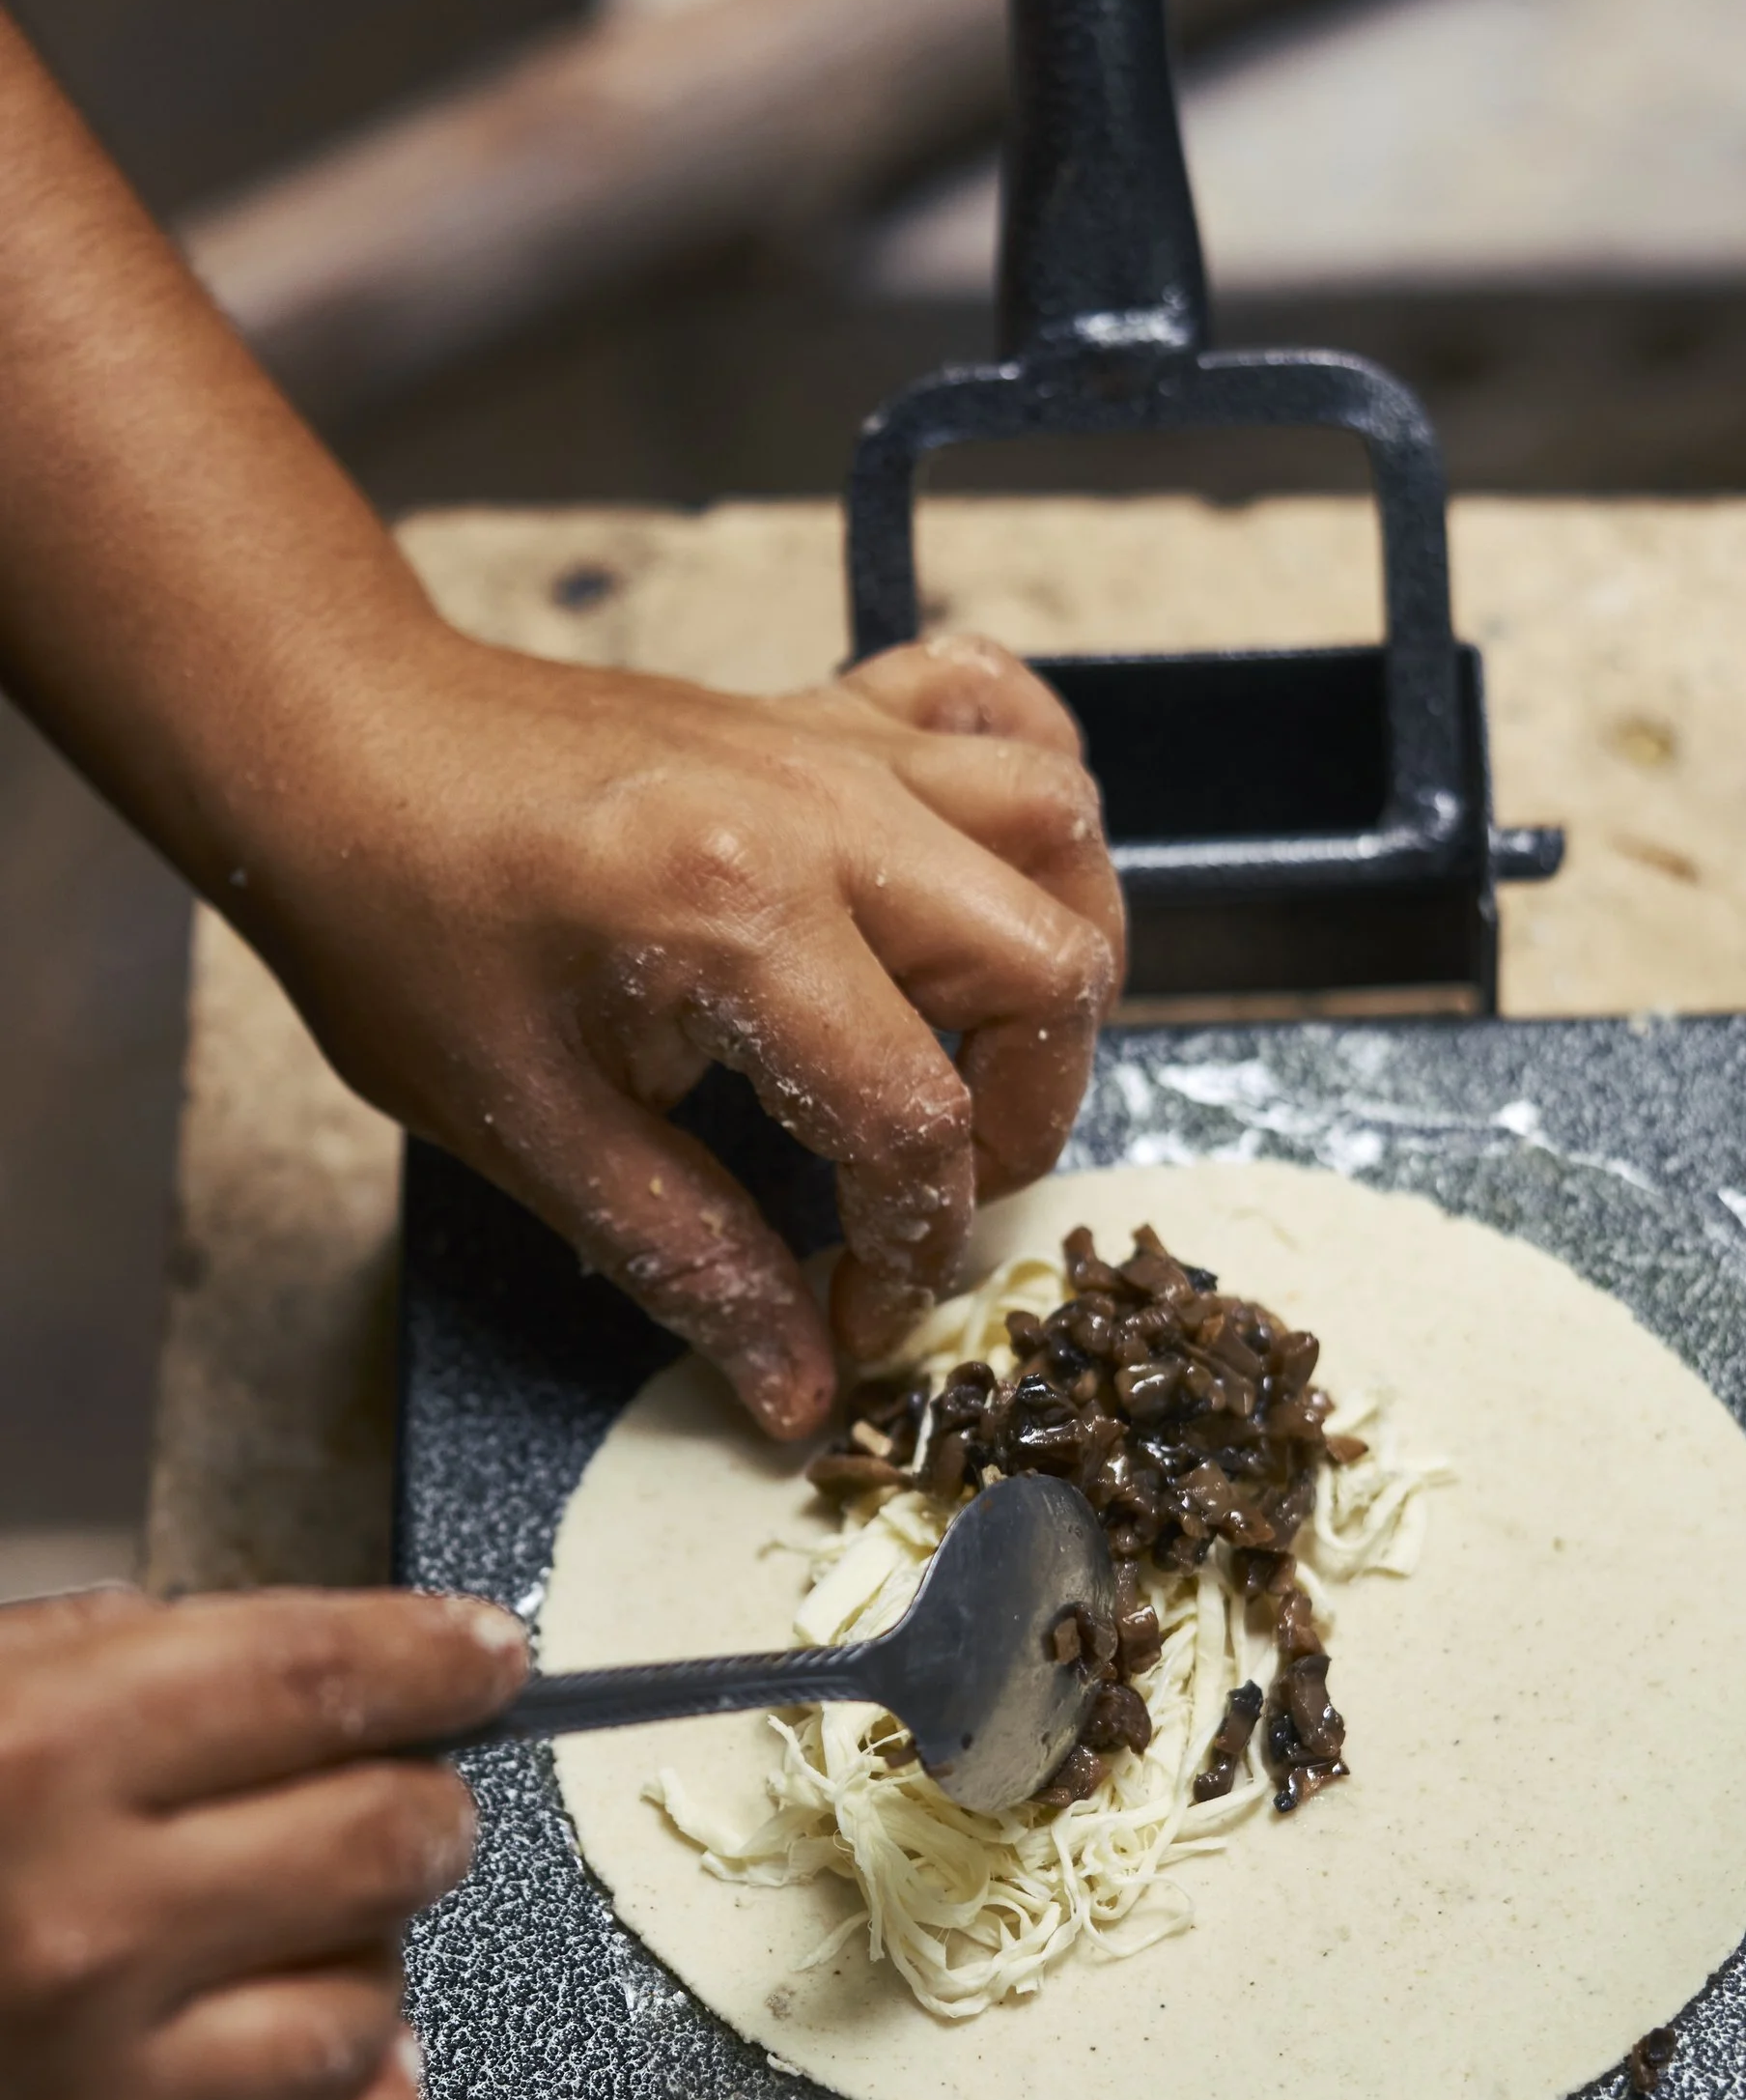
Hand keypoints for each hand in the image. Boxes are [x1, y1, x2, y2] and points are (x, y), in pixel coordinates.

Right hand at [0, 1585, 523, 2099]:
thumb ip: (77, 1661)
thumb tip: (263, 1656)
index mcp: (26, 1757)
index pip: (318, 1674)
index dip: (433, 1654)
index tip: (480, 1654)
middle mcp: (85, 1924)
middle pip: (389, 1836)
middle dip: (419, 1801)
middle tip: (400, 1795)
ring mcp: (102, 2093)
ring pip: (377, 2008)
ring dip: (372, 1961)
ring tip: (301, 1938)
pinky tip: (320, 2063)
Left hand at [230, 621, 1123, 1436]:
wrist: (334, 749)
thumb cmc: (399, 924)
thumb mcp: (528, 1127)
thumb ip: (687, 1259)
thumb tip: (799, 1388)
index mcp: (734, 920)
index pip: (912, 1121)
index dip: (909, 1253)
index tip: (856, 1317)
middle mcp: (817, 814)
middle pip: (1045, 970)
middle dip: (1025, 1119)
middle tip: (932, 1193)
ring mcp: (834, 747)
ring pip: (1058, 833)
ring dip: (1059, 960)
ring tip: (987, 1053)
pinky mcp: (824, 711)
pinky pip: (998, 713)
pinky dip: (1029, 790)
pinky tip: (990, 878)